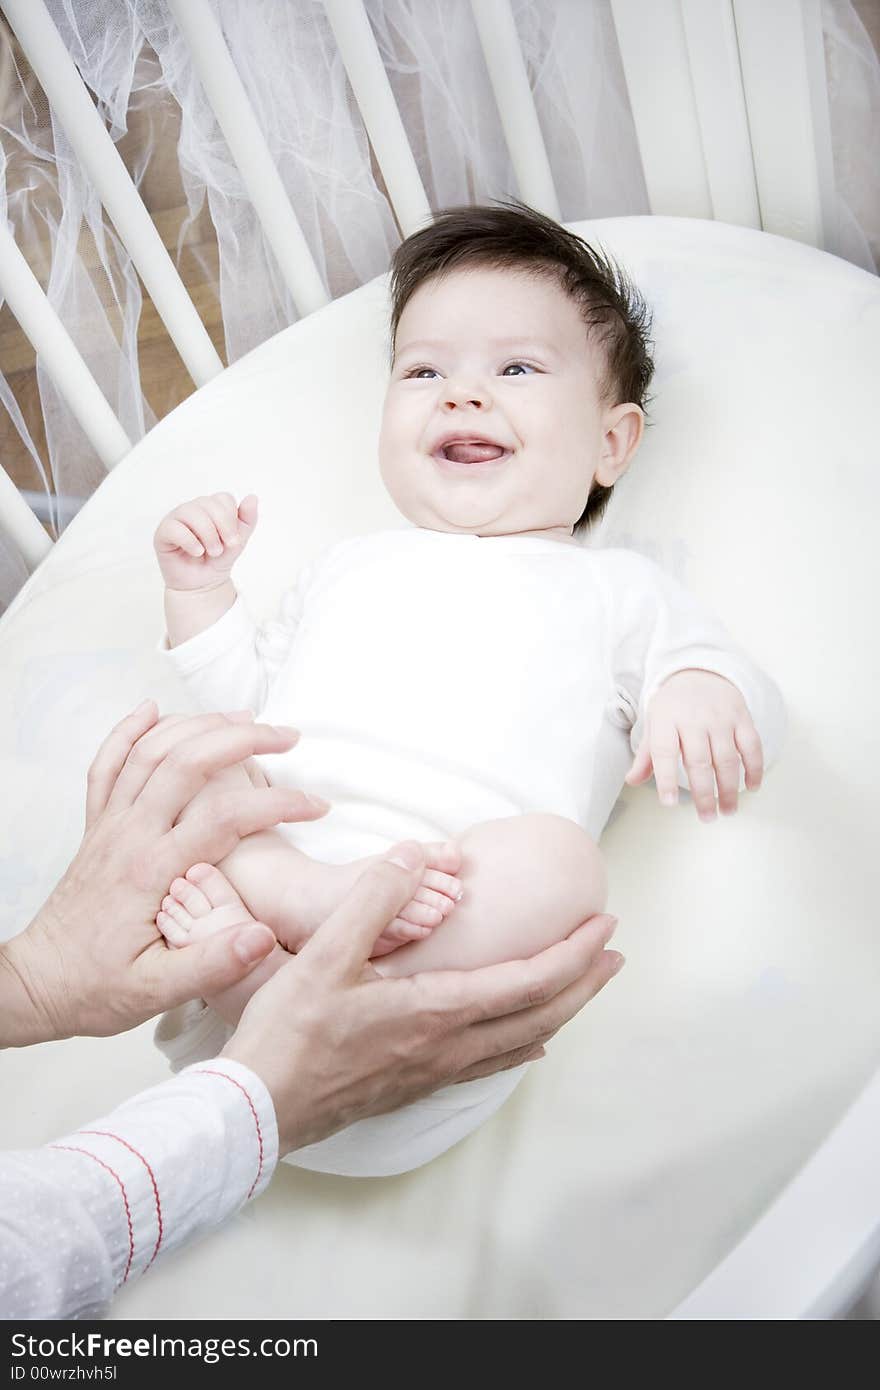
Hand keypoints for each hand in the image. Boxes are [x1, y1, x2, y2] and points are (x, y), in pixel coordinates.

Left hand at [0, 701, 328, 1045]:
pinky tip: (153, 711)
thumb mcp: (156, 992)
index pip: (225, 818)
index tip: (316, 806)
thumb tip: (263, 935)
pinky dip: (128, 730)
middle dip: (243, 739)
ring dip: (199, 725)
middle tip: (287, 738)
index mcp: (151, 872)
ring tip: (245, 719)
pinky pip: (108, 765)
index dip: (278, 805)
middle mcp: (129, 836)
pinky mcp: (97, 827)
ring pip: (151, 750)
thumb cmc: (97, 989)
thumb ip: (211, 963)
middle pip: (188, 761)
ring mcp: (110, 825)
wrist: (40, 984)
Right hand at [154, 492, 257, 591]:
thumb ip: (247, 520)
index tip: (234, 540)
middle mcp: (192, 508)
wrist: (203, 585)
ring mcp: (176, 519)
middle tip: (226, 546)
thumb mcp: (238, 540)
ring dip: (207, 534)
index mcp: (210, 507)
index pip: (223, 498)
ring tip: (213, 551)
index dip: (232, 518)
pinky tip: (197, 552)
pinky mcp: (163, 533)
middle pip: (208, 503)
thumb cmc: (218, 559)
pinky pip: (174, 528)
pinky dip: (190, 541)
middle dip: (222, 526)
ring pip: (191, 512)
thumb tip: (252, 497)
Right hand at [223, 842, 622, 1154]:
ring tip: (584, 989)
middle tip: (615, 954)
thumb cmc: (290, 1033)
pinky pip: (491, 1064)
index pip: (530, 980)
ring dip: (562, 1011)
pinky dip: (523, 1045)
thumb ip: (374, 900)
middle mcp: (449, 1045)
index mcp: (437, 1010)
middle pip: (541, 1015)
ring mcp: (434, 1071)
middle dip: (584, 982)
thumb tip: (414, 855)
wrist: (260, 1108)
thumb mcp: (326, 954)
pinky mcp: (416, 1085)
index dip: (574, 952)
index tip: (604, 925)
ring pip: (521, 1042)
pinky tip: (529, 1046)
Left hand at [624, 668, 763, 820]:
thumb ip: (647, 755)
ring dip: (729, 789)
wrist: (700, 671)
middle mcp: (694, 718)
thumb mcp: (654, 723)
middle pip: (699, 761)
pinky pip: (751, 746)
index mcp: (666, 719)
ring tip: (727, 811)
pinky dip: (754, 768)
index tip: (669, 804)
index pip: (664, 752)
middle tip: (707, 817)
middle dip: (703, 794)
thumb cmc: (673, 706)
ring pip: (727, 758)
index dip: (666, 779)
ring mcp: (720, 717)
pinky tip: (752, 787)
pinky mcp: (742, 716)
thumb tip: (631, 781)